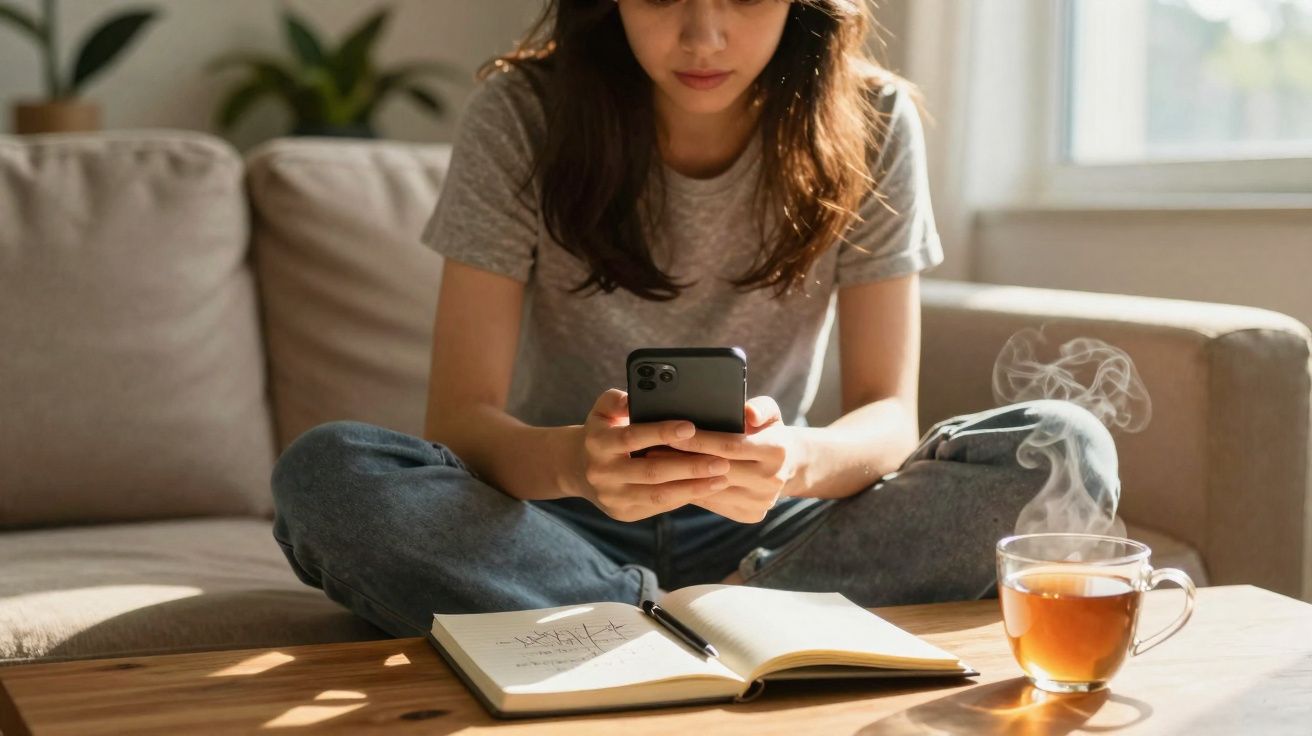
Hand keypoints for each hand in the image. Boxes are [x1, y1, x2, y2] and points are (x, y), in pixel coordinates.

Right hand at [570, 389, 730, 521]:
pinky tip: (706, 489)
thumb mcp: (602, 410)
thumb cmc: (603, 431)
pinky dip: (684, 497)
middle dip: (689, 467)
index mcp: (597, 443)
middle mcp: (602, 473)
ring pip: (658, 495)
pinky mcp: (624, 513)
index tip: (692, 428)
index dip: (662, 432)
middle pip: (651, 471)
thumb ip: (616, 399)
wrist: (578, 468)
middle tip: (721, 460)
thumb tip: (632, 399)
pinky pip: (658, 507)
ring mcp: (612, 497)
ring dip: (693, 487)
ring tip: (722, 477)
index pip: (632, 437)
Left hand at [665, 396, 805, 522]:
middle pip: (717, 469)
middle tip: (651, 450)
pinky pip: (714, 504)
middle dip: (682, 460)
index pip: (730, 446)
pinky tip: (671, 480)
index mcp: (777, 451)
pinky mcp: (751, 514)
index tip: (671, 435)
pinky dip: (691, 491)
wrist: (790, 467)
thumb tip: (748, 413)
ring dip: (681, 478)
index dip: (699, 441)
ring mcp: (762, 501)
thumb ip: (761, 407)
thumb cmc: (769, 432)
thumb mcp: (771, 414)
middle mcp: (772, 479)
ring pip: (712, 489)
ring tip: (655, 463)